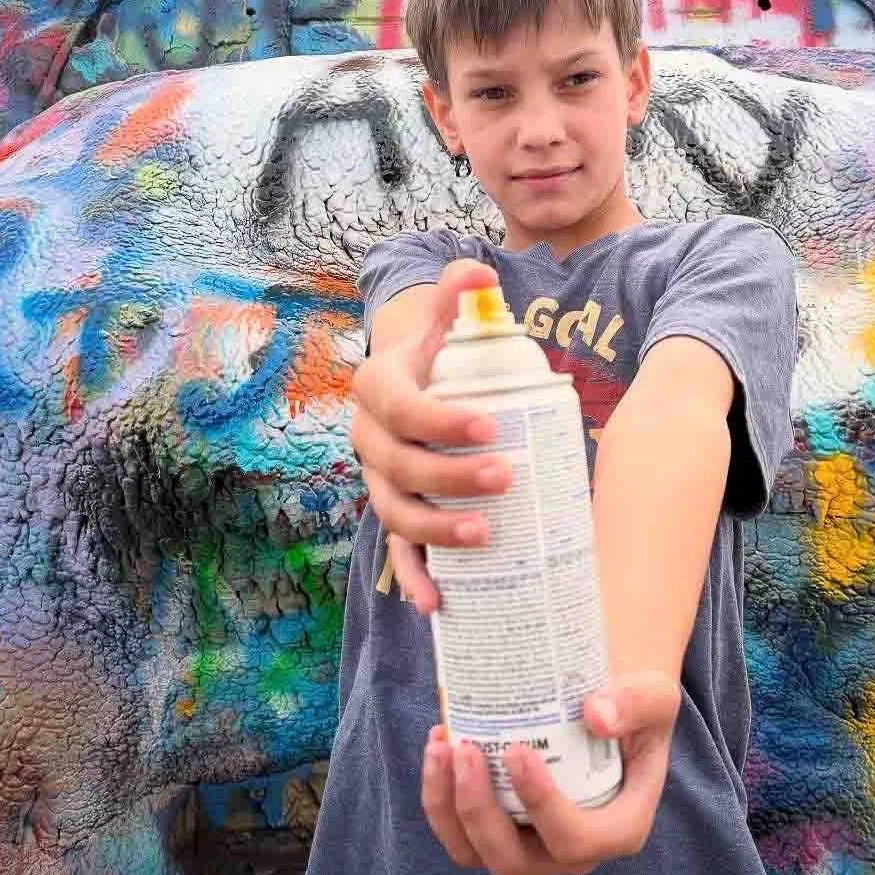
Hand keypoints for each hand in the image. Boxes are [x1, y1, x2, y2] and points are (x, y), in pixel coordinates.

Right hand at [351, 258, 513, 612]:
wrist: (410, 392)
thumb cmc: (437, 360)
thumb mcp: (441, 327)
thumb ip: (458, 296)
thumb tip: (481, 271)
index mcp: (378, 388)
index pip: (402, 406)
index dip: (440, 419)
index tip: (490, 425)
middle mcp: (368, 438)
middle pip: (399, 465)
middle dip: (449, 475)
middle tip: (506, 477)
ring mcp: (377, 481)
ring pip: (394, 512)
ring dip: (434, 529)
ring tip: (484, 535)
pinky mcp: (392, 514)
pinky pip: (396, 550)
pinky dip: (412, 577)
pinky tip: (436, 602)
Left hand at [421, 673, 680, 874]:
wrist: (607, 700)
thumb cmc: (634, 701)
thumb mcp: (654, 694)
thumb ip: (636, 702)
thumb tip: (597, 714)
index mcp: (618, 828)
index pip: (575, 841)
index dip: (542, 808)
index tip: (517, 752)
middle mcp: (571, 850)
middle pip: (513, 860)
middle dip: (479, 811)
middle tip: (465, 748)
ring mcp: (531, 844)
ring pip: (475, 851)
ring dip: (447, 807)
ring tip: (441, 745)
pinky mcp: (500, 828)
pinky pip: (458, 830)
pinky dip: (440, 795)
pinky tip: (438, 741)